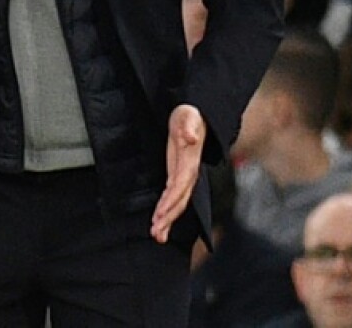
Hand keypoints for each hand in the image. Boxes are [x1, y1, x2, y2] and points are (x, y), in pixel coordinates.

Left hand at [151, 104, 205, 243]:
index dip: (171, 200)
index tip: (161, 213)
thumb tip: (190, 137)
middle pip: (179, 200)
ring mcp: (183, 177)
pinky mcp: (176, 177)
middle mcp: (189, 174)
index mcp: (190, 163)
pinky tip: (159, 223)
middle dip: (168, 217)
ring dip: (167, 220)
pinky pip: (172, 198)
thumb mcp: (188, 117)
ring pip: (176, 203)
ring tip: (157, 236)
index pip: (180, 185)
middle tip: (157, 233)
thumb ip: (188, 127)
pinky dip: (165, 211)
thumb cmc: (190, 116)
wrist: (195, 116)